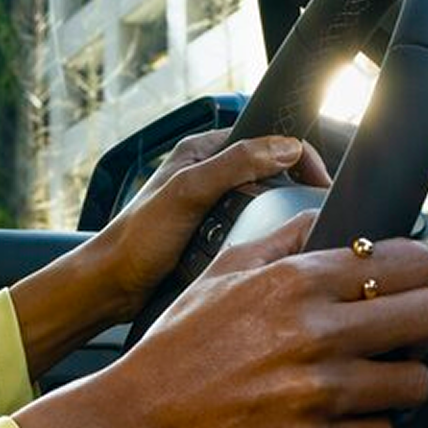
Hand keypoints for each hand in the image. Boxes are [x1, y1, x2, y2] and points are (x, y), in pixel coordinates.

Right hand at [15, 213, 427, 427]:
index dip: (420, 268)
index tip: (412, 277)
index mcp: (298, 283)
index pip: (411, 261)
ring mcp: (320, 396)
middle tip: (411, 325)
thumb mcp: (221, 277)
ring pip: (417, 382)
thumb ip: (280, 240)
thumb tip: (324, 216)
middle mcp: (318, 336)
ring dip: (400, 380)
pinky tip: (345, 415)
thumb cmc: (174, 352)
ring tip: (377, 375)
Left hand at [99, 129, 332, 318]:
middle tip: (308, 209)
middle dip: (291, 187)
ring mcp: (212, 204)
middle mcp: (209, 172)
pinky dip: (261, 234)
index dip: (300, 157)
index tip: (319, 183)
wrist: (108, 289)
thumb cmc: (134, 241)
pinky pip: (252, 226)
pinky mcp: (213, 232)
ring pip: (264, 201)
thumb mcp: (188, 193)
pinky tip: (262, 247)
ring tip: (284, 229)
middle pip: (271, 170)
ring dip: (275, 215)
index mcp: (202, 150)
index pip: (268, 139)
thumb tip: (285, 147)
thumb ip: (235, 165)